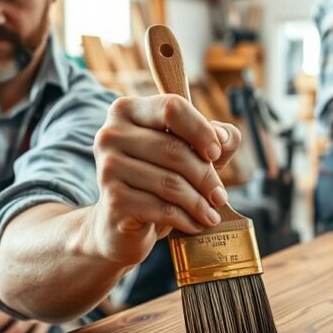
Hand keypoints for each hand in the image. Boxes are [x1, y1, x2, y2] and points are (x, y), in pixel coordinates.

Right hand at [90, 95, 241, 265]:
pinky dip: (186, 219)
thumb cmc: (158, 179)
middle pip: (174, 149)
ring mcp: (108, 168)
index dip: (200, 130)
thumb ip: (213, 137)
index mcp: (128, 111)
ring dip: (199, 202)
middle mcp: (111, 134)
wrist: (120, 223)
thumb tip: (224, 138)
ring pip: (169, 182)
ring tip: (211, 214)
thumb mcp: (189, 152)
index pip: (171, 108)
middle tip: (219, 196)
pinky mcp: (113, 201)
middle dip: (205, 176)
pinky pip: (161, 208)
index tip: (216, 153)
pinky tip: (196, 224)